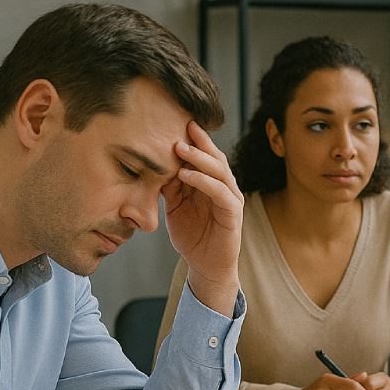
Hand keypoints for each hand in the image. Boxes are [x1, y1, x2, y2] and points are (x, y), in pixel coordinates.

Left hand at [162, 122, 242, 315]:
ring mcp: (231, 200)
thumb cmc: (192, 236)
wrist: (206, 266)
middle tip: (183, 126)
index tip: (177, 122)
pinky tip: (186, 175)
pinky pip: (221, 193)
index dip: (195, 140)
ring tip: (180, 148)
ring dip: (200, 159)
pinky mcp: (233, 215)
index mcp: (212, 183)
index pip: (205, 156)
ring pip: (220, 171)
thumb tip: (155, 164)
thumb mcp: (175, 207)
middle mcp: (225, 187)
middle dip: (200, 142)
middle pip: (215, 158)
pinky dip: (204, 182)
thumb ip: (170, 186)